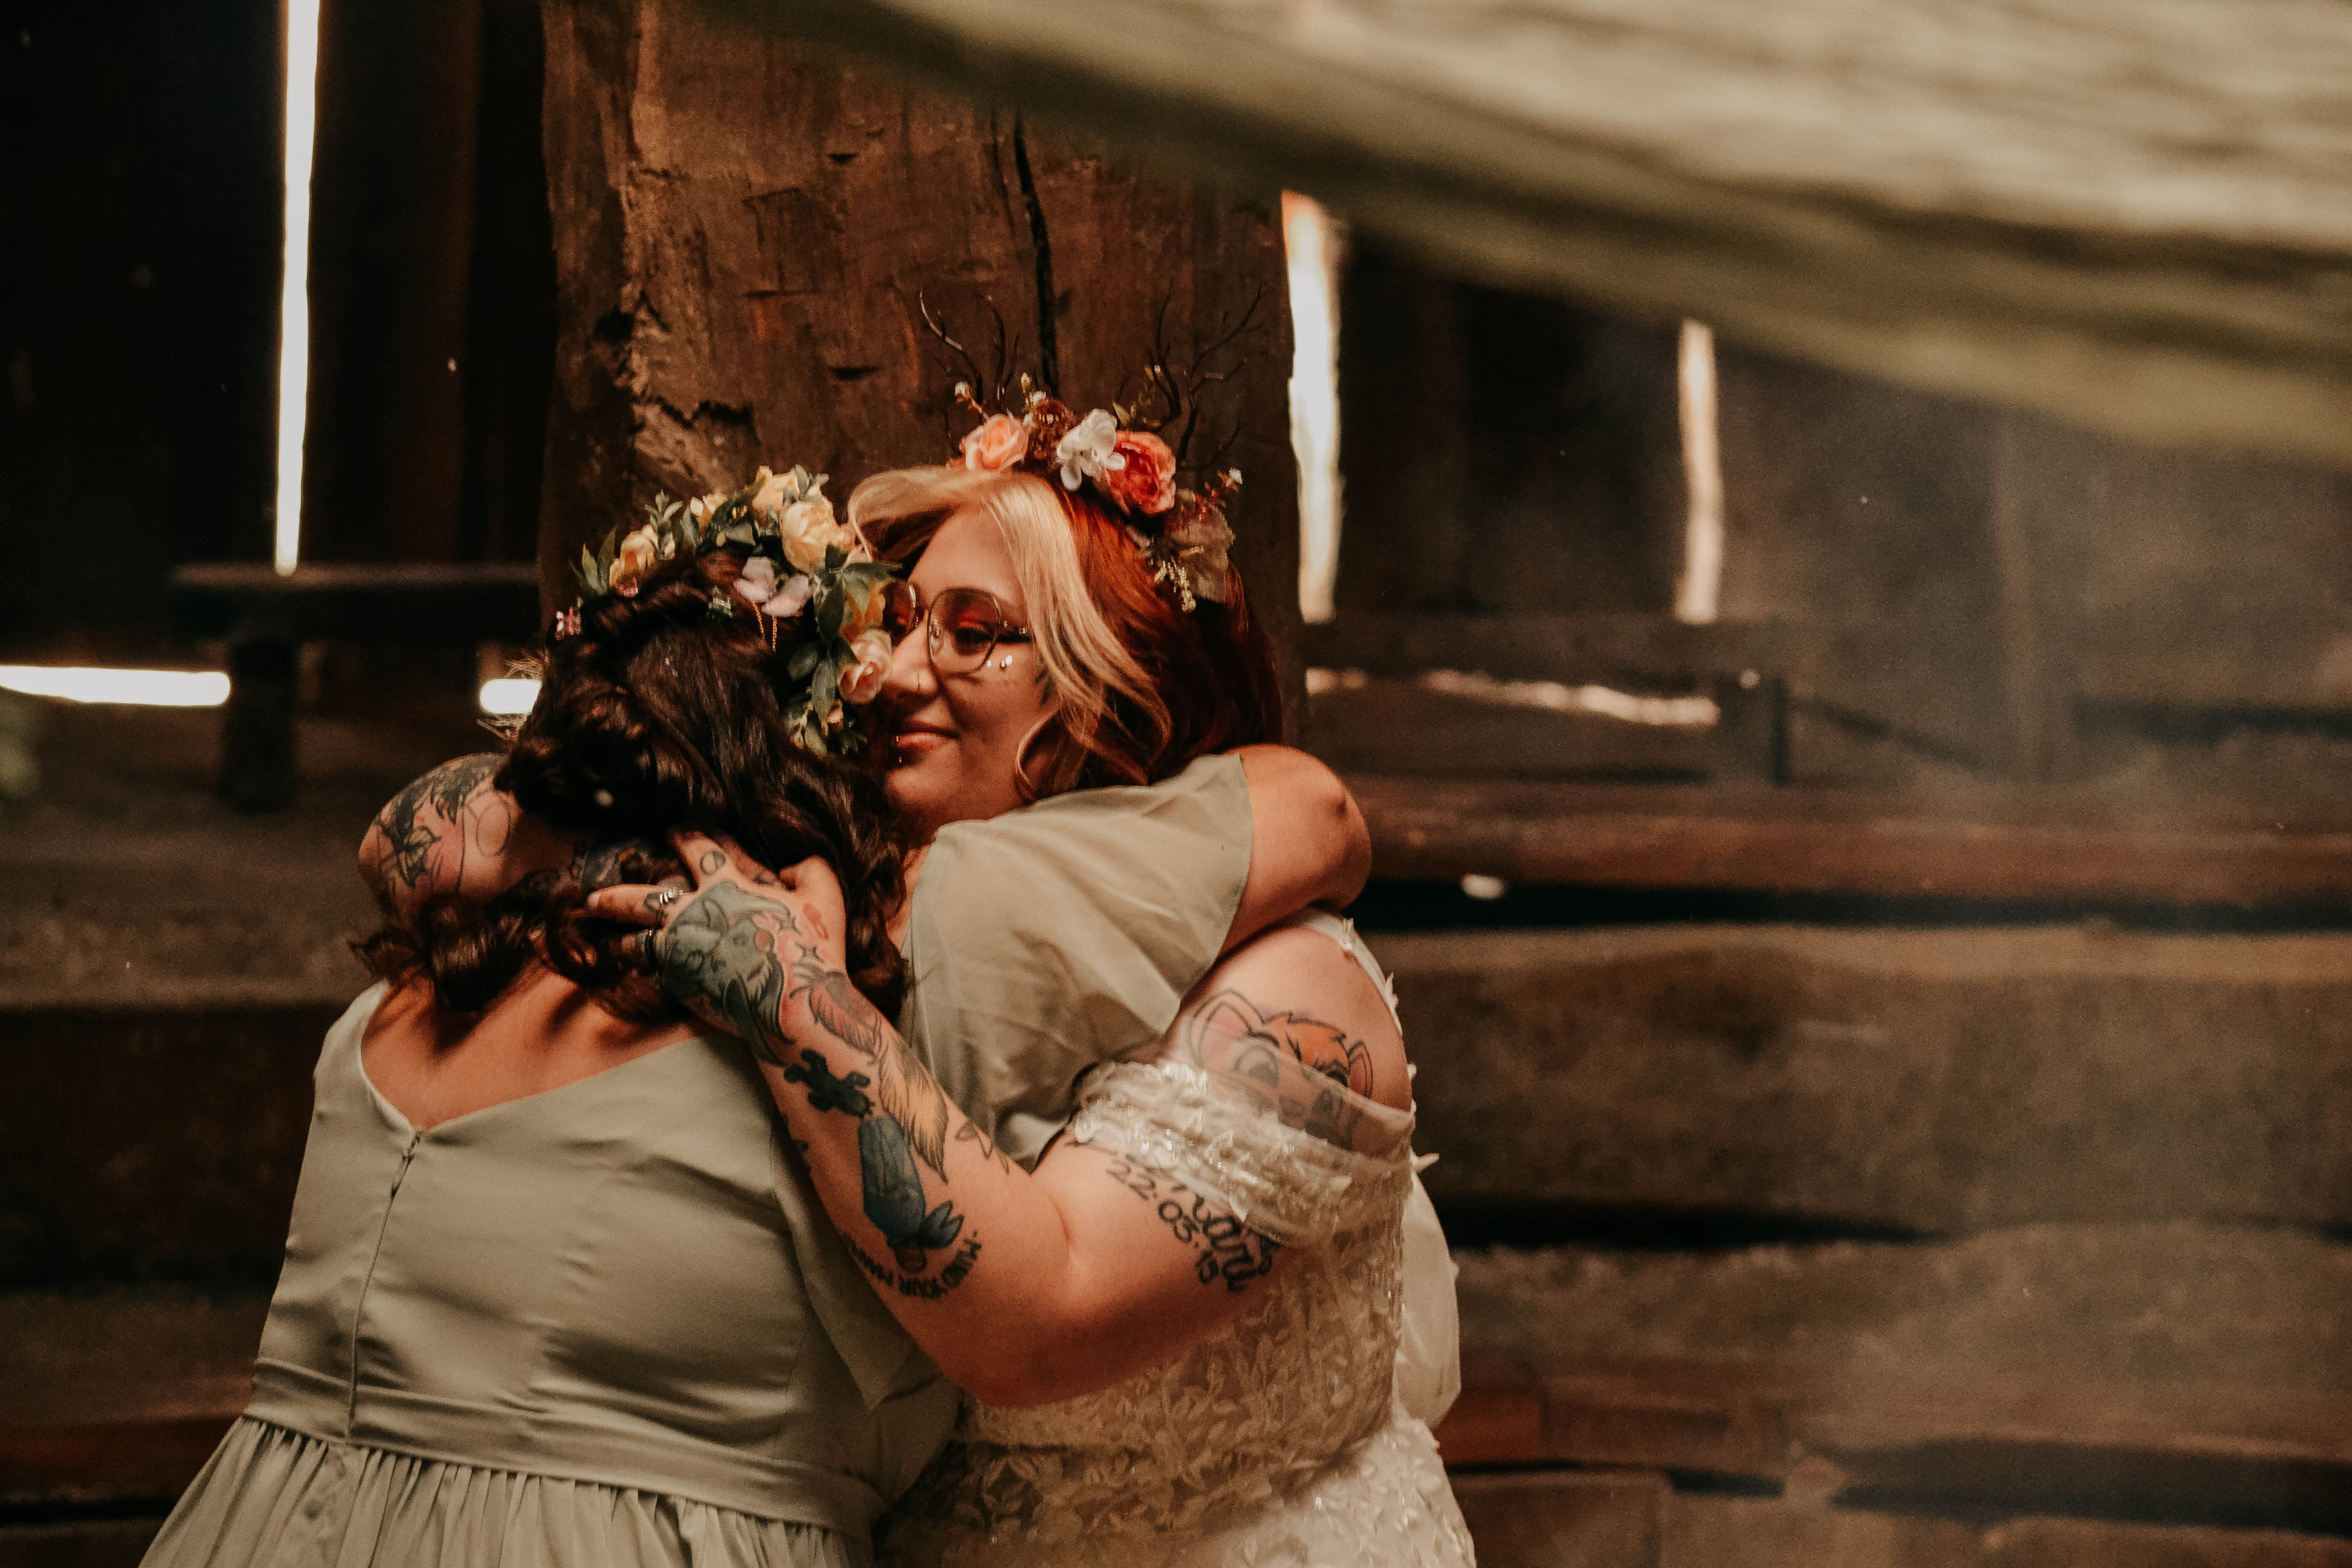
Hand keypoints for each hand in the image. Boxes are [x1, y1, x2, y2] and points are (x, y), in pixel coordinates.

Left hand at [585, 832, 848, 1055]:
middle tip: (591, 897)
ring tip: (606, 942)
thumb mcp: (826, 896)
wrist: (794, 1007)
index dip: (683, 834)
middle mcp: (693, 916)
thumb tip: (790, 864)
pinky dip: (641, 972)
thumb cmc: (813, 950)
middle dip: (614, 895)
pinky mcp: (680, 987)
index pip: (697, 849)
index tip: (670, 827)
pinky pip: (651, 976)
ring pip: (637, 941)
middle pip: (642, 898)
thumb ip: (811, 868)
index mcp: (726, 888)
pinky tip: (630, 973)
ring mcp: (682, 954)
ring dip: (620, 938)